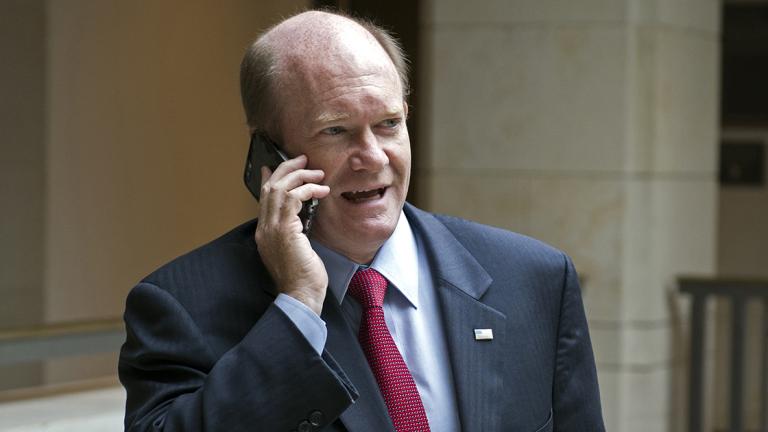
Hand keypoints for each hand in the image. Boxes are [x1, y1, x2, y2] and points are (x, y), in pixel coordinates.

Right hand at [254, 155, 330, 314]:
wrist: (301, 296)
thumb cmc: (303, 278)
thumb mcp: (297, 249)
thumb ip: (294, 232)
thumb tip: (300, 218)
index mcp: (265, 233)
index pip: (263, 198)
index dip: (269, 179)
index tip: (275, 166)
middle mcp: (264, 229)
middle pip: (269, 187)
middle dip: (287, 169)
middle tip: (303, 159)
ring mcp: (271, 229)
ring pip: (279, 188)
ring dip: (300, 176)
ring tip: (318, 173)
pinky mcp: (284, 230)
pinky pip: (292, 198)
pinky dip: (307, 189)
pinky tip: (321, 190)